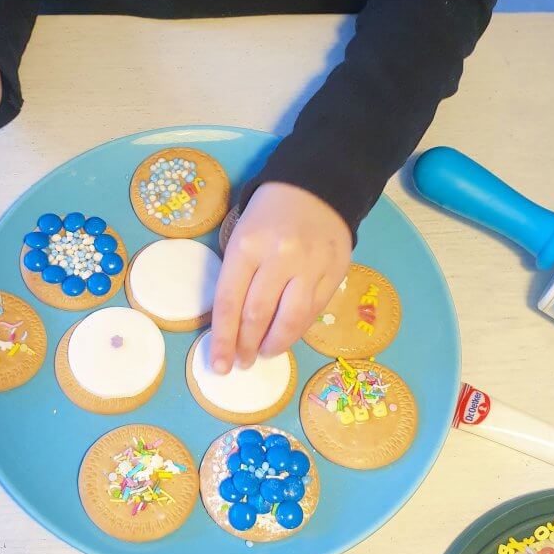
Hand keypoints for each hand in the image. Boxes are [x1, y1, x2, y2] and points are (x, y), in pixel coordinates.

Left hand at [210, 182, 351, 372]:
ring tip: (263, 353)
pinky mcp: (335, 272)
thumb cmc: (267, 215)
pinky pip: (313, 311)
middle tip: (241, 362)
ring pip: (290, 320)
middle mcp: (280, 256)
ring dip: (274, 345)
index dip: (222, 340)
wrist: (316, 188)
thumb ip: (237, 278)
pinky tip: (286, 336)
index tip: (218, 365)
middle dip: (246, 347)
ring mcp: (311, 265)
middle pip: (258, 315)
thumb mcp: (241, 236)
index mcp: (247, 245)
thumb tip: (231, 328)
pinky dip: (297, 330)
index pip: (229, 302)